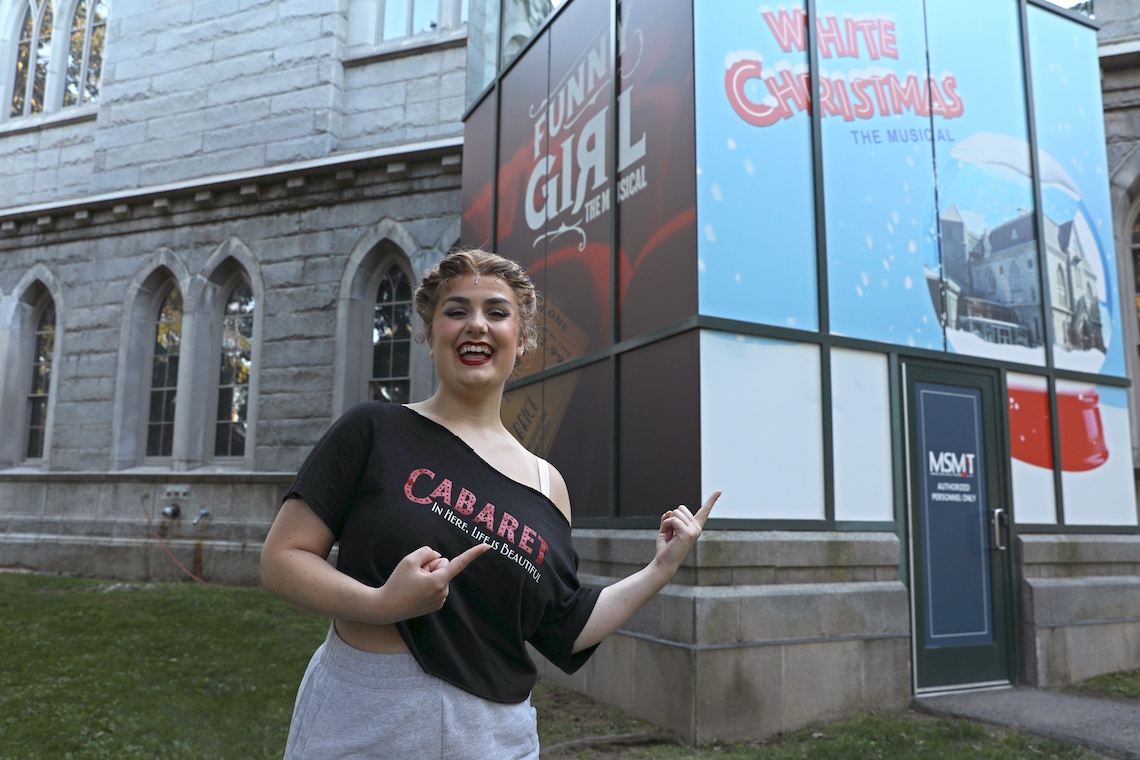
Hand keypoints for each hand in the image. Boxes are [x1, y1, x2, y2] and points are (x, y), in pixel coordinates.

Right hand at [375, 542, 490, 621]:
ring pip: (439, 577)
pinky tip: (414, 591)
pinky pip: (435, 586)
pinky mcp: (435, 605)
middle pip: (443, 566)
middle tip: (414, 574)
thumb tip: (438, 556)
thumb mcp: (409, 560)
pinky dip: (426, 585)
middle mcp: (443, 591)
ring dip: (428, 576)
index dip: (474, 553)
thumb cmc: (397, 583)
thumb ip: (427, 552)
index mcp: (439, 580)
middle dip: (431, 565)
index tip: (488, 545)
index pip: (460, 563)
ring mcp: (440, 600)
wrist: (385, 607)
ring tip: (412, 584)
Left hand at [652, 490, 719, 574]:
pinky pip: (672, 520)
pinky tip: (668, 535)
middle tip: (670, 533)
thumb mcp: (667, 529)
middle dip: (672, 517)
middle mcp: (697, 528)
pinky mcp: (687, 533)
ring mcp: (694, 531)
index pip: (704, 511)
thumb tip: (670, 512)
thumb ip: (670, 518)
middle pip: (680, 508)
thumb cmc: (666, 547)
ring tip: (669, 535)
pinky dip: (666, 525)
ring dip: (668, 522)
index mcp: (694, 527)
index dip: (712, 500)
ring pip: (676, 512)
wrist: (664, 562)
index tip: (720, 490)